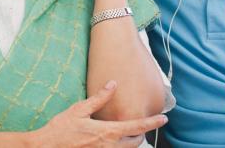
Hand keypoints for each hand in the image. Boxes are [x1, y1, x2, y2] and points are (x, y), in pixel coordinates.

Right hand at [34, 80, 167, 146]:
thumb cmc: (61, 129)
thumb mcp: (79, 110)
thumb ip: (99, 98)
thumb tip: (112, 84)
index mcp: (107, 132)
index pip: (136, 127)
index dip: (152, 122)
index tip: (163, 118)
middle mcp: (109, 147)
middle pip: (135, 142)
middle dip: (141, 134)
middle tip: (141, 125)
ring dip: (130, 142)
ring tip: (129, 133)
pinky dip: (119, 147)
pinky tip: (113, 141)